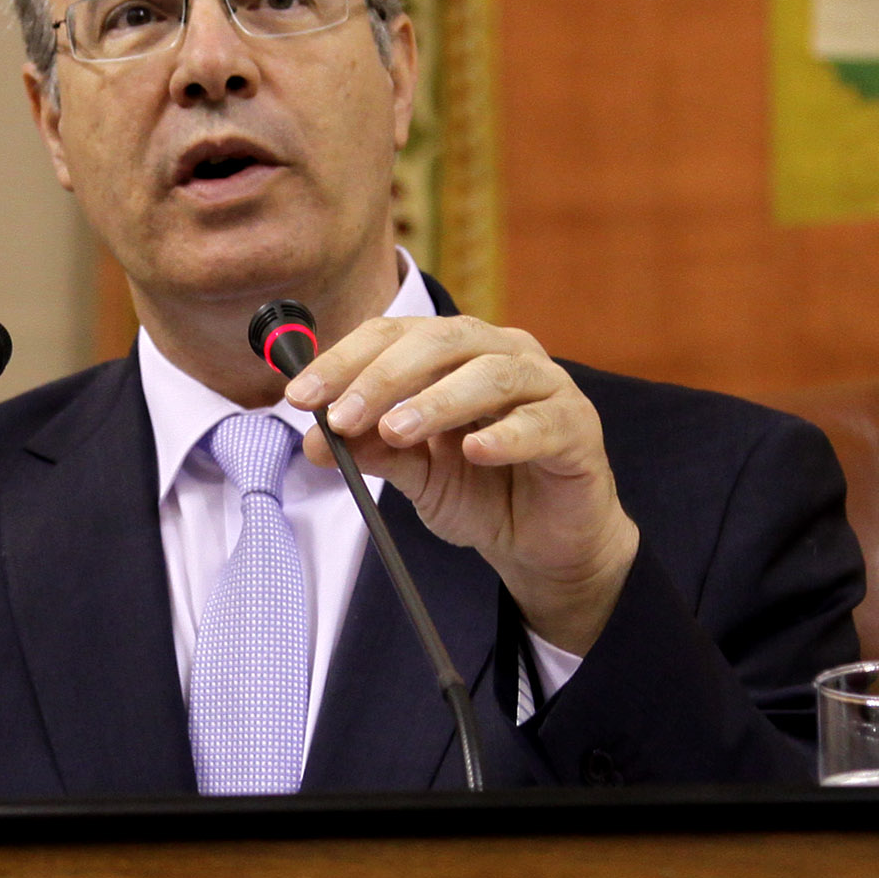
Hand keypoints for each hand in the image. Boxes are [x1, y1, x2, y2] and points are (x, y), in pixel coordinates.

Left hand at [283, 316, 638, 654]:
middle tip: (343, 416)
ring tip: (399, 430)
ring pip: (491, 374)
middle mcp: (503, 352)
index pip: (395, 334)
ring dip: (438, 400)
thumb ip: (373, 448)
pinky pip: (542, 422)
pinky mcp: (578, 427)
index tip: (301, 396)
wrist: (543, 543)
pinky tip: (475, 451)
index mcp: (458, 351)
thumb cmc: (481, 491)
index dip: (345, 359)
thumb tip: (315, 440)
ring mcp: (547, 385)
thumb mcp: (415, 472)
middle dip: (384, 376)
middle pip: (442, 340)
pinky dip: (506, 434)